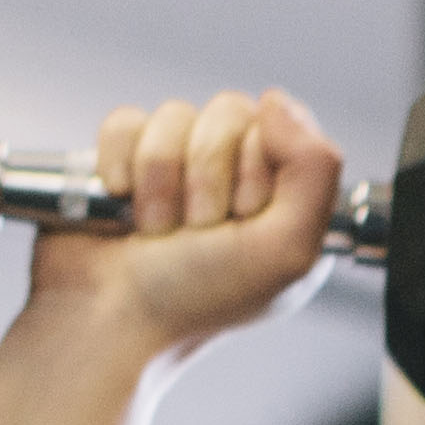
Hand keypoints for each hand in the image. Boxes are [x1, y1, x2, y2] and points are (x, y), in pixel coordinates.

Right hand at [33, 87, 344, 367]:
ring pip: (174, 116)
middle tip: (194, 235)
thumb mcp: (288, 252)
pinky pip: (125, 122)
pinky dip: (118, 166)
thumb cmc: (196, 302)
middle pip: (228, 112)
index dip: (253, 173)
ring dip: (159, 182)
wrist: (109, 324)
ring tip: (155, 232)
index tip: (239, 225)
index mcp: (282, 196)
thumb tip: (276, 100)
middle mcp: (233, 174)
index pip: (279, 127)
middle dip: (204, 179)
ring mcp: (176, 165)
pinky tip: (120, 208)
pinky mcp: (122, 159)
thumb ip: (315, 171)